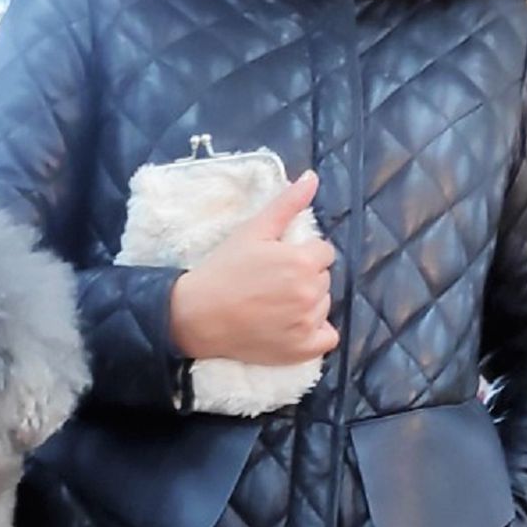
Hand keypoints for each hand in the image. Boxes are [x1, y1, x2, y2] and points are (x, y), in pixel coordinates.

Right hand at [169, 171, 338, 364]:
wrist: (199, 315)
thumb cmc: (224, 269)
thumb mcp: (254, 230)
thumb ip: (287, 204)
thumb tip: (312, 177)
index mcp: (302, 261)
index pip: (323, 252)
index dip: (302, 253)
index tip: (279, 261)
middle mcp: (310, 292)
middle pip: (324, 278)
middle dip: (305, 276)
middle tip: (273, 282)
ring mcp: (308, 323)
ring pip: (324, 304)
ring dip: (308, 303)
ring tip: (276, 303)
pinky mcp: (303, 349)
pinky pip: (328, 337)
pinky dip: (317, 332)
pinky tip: (294, 326)